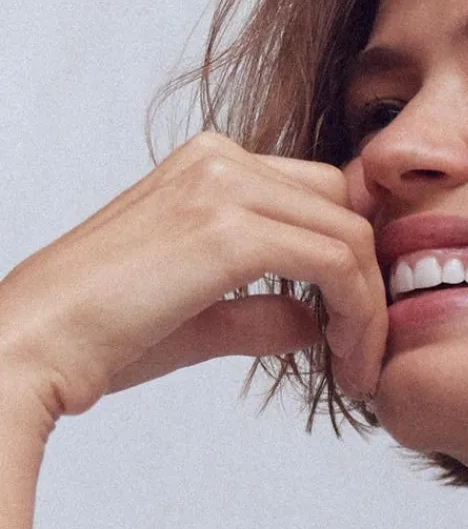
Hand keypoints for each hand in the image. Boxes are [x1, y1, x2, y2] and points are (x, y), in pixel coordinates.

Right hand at [0, 131, 385, 433]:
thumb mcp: (197, 316)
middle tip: (368, 352)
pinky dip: (359, 316)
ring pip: (351, 235)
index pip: (319, 195)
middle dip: (372, 279)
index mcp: (207, 166)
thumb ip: (259, 310)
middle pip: (345, 206)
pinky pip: (336, 263)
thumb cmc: (100, 338)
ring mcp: (223, 186)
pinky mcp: (231, 230)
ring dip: (370, 310)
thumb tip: (314, 321)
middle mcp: (219, 159)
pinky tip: (346, 362)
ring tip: (359, 370)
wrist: (34, 347)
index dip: (354, 258)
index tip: (358, 328)